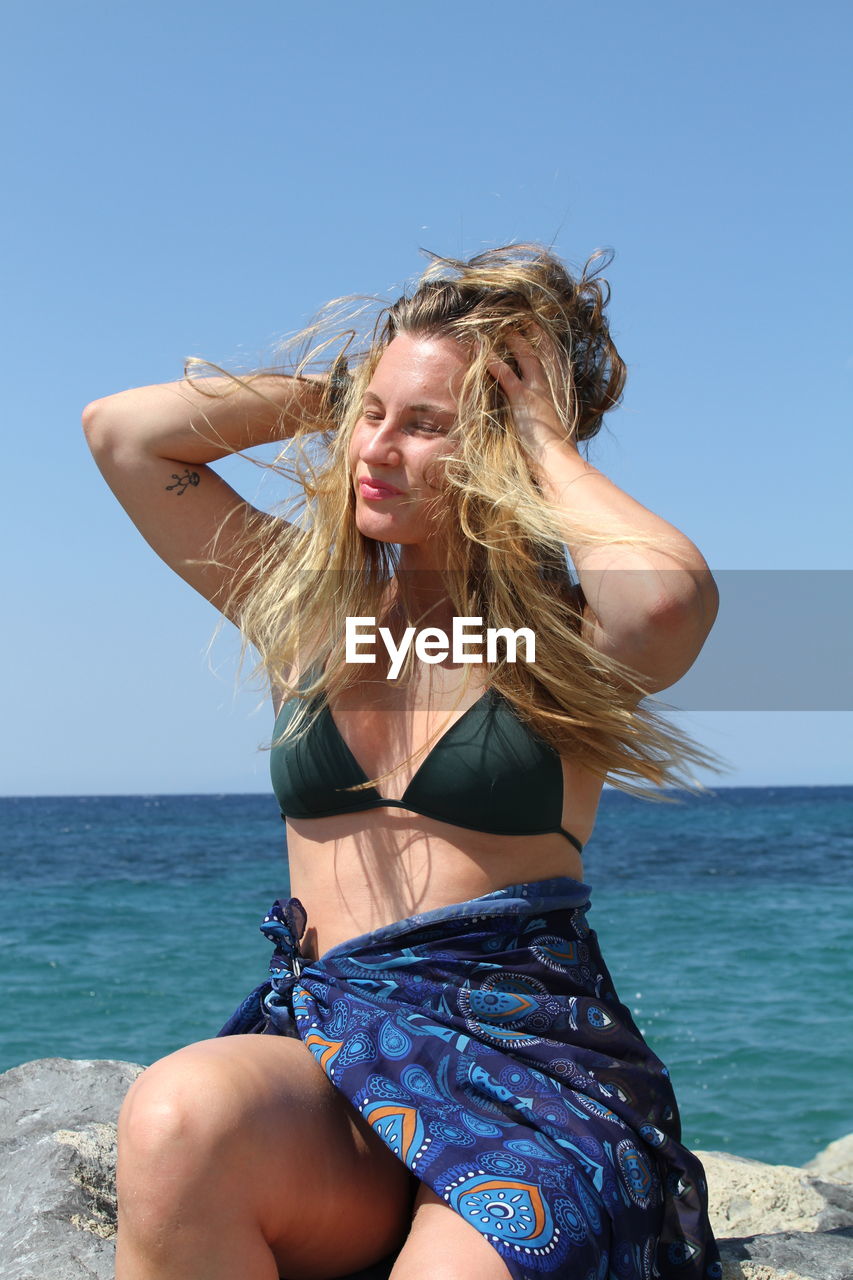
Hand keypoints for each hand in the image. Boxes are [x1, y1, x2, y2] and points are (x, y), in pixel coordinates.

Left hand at [488, 333, 577, 470]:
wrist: (558, 462)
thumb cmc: (555, 453)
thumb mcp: (555, 430)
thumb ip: (547, 417)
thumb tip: (541, 417)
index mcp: (561, 393)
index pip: (556, 361)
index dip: (547, 344)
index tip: (539, 331)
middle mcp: (553, 387)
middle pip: (545, 351)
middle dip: (535, 333)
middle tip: (524, 318)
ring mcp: (539, 391)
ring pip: (527, 356)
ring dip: (513, 340)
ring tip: (502, 328)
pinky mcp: (523, 399)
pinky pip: (506, 374)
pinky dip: (494, 363)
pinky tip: (483, 354)